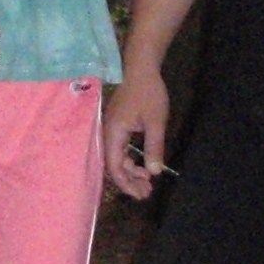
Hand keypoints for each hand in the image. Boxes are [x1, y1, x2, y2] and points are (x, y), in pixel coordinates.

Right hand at [102, 67, 170, 199]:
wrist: (141, 68)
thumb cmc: (148, 93)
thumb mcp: (156, 122)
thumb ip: (154, 147)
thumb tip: (154, 172)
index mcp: (113, 133)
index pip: (115, 167)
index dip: (126, 184)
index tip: (141, 194)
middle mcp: (108, 134)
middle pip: (114, 166)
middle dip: (130, 181)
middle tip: (147, 192)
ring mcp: (111, 130)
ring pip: (117, 159)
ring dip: (131, 172)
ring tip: (148, 182)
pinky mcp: (117, 127)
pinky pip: (120, 150)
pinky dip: (131, 160)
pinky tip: (144, 166)